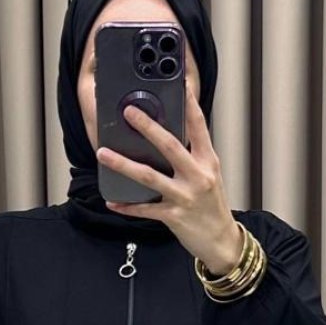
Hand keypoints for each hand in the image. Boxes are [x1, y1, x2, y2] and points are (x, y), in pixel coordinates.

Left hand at [95, 85, 245, 274]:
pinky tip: (113, 200)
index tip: (180, 83)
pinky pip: (145, 209)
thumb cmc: (212, 207)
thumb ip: (192, 157)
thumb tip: (165, 138)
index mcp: (207, 162)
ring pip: (149, 176)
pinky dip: (127, 206)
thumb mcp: (209, 176)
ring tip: (104, 153)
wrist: (222, 241)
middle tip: (129, 111)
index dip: (190, 104)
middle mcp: (198, 176)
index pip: (199, 127)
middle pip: (170, 146)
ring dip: (123, 164)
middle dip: (148, 127)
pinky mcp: (174, 217)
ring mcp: (185, 197)